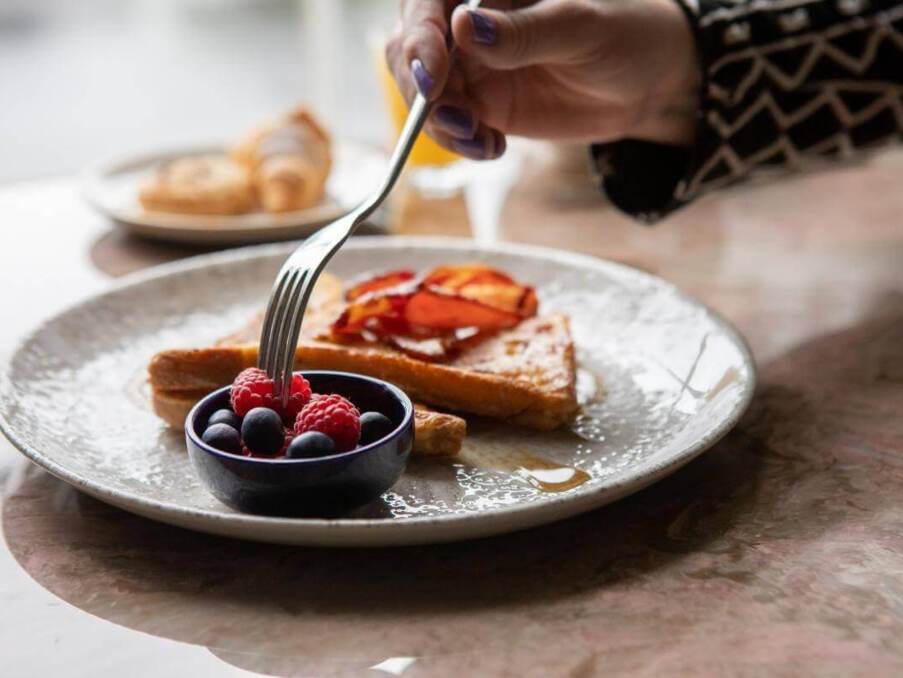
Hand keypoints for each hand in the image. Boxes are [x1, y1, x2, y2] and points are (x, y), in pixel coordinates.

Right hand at [386, 0, 700, 159]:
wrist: (647, 82)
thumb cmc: (624, 33)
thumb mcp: (581, 28)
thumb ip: (523, 32)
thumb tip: (463, 27)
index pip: (428, 3)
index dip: (419, 37)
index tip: (434, 74)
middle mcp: (468, 23)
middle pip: (409, 49)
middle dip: (421, 89)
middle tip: (458, 121)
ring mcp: (472, 65)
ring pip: (423, 93)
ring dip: (440, 124)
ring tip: (481, 141)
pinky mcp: (482, 104)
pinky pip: (450, 125)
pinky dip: (461, 143)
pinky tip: (493, 148)